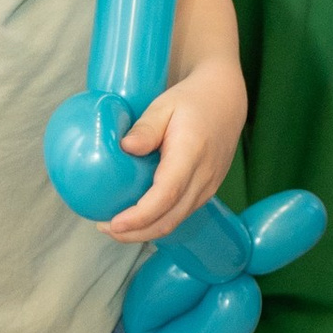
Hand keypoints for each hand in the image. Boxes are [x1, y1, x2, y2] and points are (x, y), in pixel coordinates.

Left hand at [111, 56, 248, 237]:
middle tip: (105, 227)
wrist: (226, 100)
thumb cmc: (192, 100)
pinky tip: (138, 217)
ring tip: (116, 226)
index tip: (113, 223)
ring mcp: (209, 186)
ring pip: (175, 221)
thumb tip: (126, 147)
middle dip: (135, 232)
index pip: (166, 195)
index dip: (139, 216)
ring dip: (145, 231)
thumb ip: (146, 127)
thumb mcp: (164, 105)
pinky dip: (158, 222)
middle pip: (169, 218)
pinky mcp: (208, 190)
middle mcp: (204, 176)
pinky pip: (181, 213)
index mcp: (191, 153)